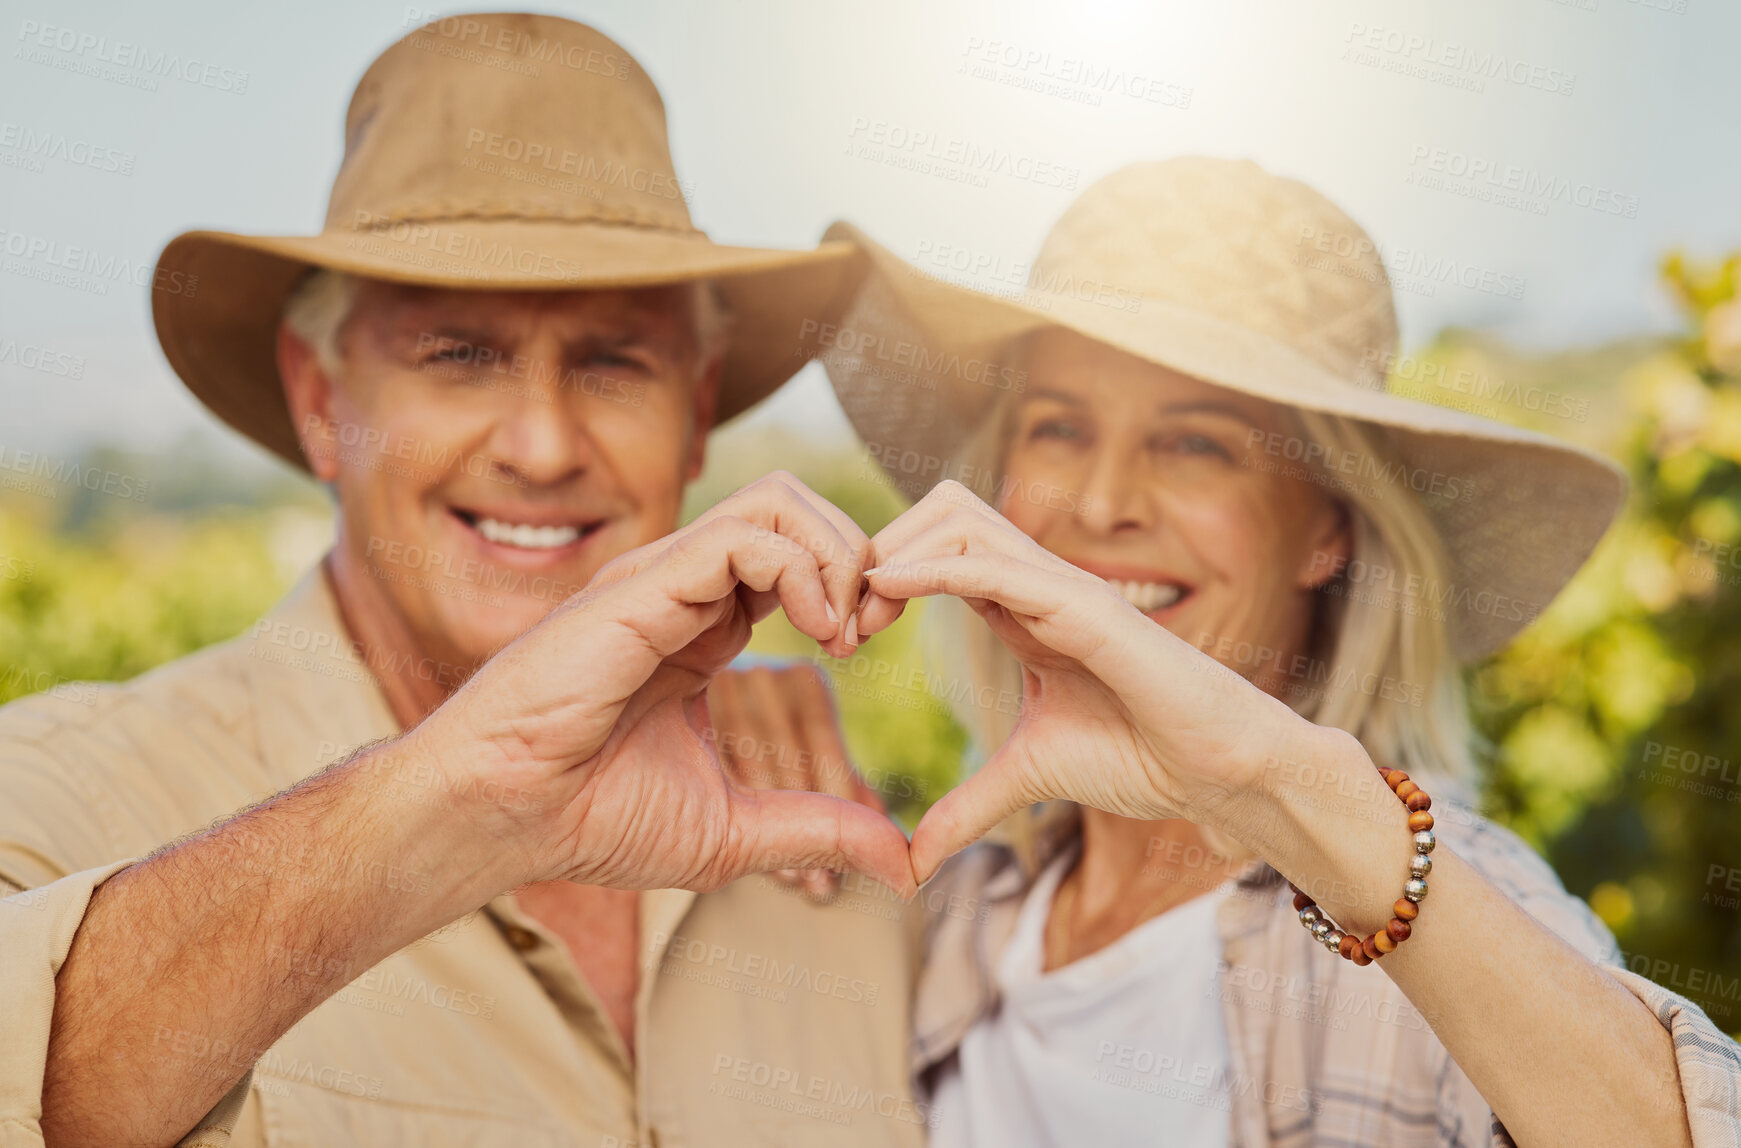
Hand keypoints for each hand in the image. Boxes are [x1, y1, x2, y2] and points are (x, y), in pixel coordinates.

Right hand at [413, 473, 914, 895]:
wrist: (503, 817)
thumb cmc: (591, 819)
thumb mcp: (734, 830)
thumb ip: (818, 832)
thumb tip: (903, 865)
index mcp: (703, 630)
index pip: (796, 558)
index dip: (850, 587)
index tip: (868, 648)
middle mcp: (685, 591)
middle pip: (795, 508)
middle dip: (858, 554)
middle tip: (873, 628)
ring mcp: (663, 581)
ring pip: (777, 502)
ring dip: (839, 553)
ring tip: (849, 627)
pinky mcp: (644, 586)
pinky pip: (744, 536)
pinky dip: (803, 569)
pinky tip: (818, 633)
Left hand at [858, 481, 1336, 882]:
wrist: (1218, 772)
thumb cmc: (1142, 757)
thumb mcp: (1029, 777)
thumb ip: (969, 805)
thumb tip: (914, 858)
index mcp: (1020, 607)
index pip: (936, 548)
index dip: (882, 578)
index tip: (846, 636)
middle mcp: (1038, 582)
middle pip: (940, 509)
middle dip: (879, 547)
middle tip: (845, 619)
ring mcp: (1063, 586)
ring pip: (960, 516)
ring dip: (894, 552)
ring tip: (861, 615)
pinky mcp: (1087, 606)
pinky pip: (996, 563)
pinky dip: (933, 567)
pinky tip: (888, 592)